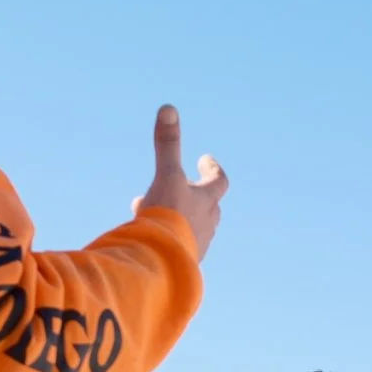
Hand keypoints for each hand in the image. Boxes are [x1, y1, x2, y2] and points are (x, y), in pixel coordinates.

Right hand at [136, 105, 226, 258]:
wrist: (162, 264)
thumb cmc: (167, 218)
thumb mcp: (166, 176)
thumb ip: (168, 144)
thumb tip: (168, 107)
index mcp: (206, 202)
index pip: (219, 181)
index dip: (212, 169)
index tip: (205, 159)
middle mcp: (206, 224)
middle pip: (209, 206)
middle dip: (195, 194)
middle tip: (180, 186)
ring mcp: (196, 246)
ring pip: (193, 227)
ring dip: (178, 216)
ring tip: (152, 211)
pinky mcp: (182, 264)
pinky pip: (180, 246)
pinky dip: (169, 236)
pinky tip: (151, 238)